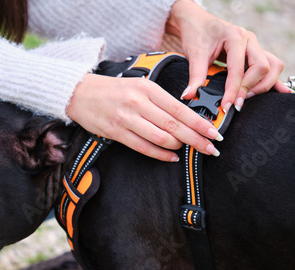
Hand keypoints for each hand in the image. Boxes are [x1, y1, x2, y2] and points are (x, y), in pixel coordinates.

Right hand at [66, 73, 222, 161]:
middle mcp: (139, 103)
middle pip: (175, 126)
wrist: (80, 93)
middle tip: (211, 149)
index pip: (181, 109)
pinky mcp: (117, 132)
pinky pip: (144, 147)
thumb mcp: (139, 86)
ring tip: (189, 151)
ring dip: (179, 147)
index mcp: (149, 89)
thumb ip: (160, 100)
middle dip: (196, 139)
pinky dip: (161, 154)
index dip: (200, 123)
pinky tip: (172, 157)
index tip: (214, 133)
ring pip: (161, 138)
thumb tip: (185, 118)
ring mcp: (127, 119)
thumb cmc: (113, 90)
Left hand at [166, 0, 291, 110]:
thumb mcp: (194, 55)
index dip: (234, 91)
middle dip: (251, 88)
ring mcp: (255, 46)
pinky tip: (281, 91)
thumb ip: (195, 76)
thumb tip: (190, 96)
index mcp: (235, 38)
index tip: (228, 106)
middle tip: (237, 102)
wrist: (197, 22)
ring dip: (263, 85)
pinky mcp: (255, 53)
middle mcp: (250, 40)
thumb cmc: (197, 34)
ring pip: (273, 66)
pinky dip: (274, 80)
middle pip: (263, 67)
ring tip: (246, 96)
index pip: (239, 70)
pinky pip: (271, 66)